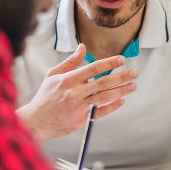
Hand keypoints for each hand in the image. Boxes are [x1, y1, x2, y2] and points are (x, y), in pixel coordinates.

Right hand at [17, 44, 137, 139]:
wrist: (35, 122)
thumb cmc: (45, 96)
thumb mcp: (52, 75)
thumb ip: (70, 62)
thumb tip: (83, 47)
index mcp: (67, 80)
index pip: (92, 68)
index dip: (109, 63)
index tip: (122, 59)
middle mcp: (73, 93)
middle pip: (102, 83)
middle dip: (121, 77)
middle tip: (135, 73)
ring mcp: (78, 108)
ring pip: (104, 98)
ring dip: (121, 91)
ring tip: (133, 86)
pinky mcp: (81, 121)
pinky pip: (101, 112)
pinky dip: (112, 106)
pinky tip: (122, 100)